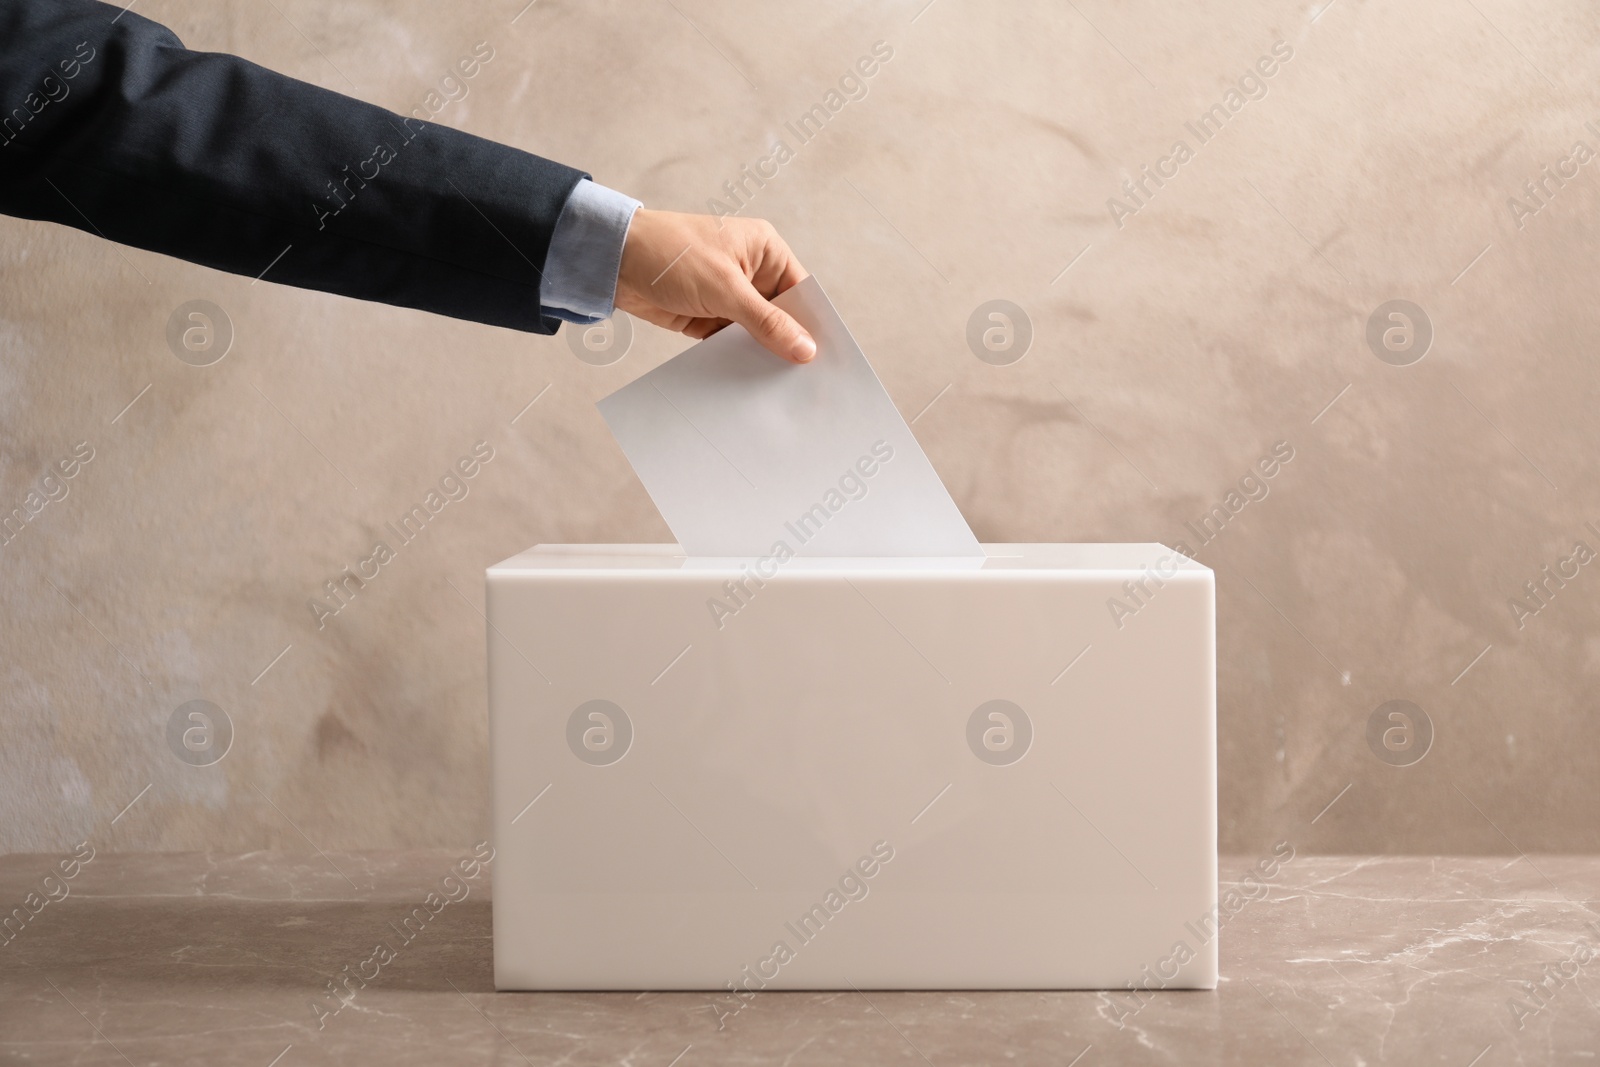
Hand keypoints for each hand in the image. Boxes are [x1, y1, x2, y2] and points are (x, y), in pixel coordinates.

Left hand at [615, 209, 816, 363]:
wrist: (613, 260)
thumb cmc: (671, 254)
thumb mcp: (726, 289)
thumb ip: (766, 322)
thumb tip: (805, 348)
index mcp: (765, 250)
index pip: (800, 291)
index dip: (812, 323)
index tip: (824, 358)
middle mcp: (750, 272)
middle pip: (780, 315)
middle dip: (787, 343)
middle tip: (804, 381)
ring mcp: (728, 295)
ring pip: (755, 332)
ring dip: (761, 354)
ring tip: (778, 388)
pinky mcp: (706, 316)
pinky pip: (730, 342)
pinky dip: (736, 358)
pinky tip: (746, 380)